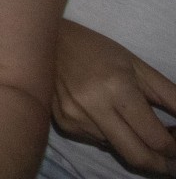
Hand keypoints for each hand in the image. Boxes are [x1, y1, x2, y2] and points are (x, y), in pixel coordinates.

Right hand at [52, 19, 175, 172]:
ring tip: (137, 128)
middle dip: (161, 164)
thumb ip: (169, 96)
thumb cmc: (96, 49)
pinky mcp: (63, 125)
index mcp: (117, 88)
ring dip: (134, 145)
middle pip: (137, 156)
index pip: (155, 138)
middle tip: (171, 163)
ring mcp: (75, 119)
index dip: (174, 148)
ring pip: (118, 149)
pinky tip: (107, 117)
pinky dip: (111, 136)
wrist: (44, 41)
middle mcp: (94, 107)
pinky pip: (98, 141)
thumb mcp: (137, 66)